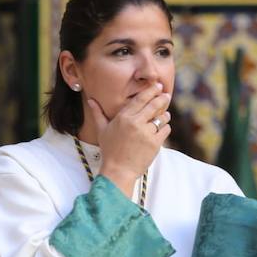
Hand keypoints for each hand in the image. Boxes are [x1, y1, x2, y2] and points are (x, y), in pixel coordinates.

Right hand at [89, 82, 170, 196]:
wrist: (118, 170)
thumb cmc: (109, 150)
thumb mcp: (102, 130)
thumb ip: (98, 113)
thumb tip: (90, 100)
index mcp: (123, 118)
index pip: (140, 99)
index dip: (150, 91)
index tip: (157, 86)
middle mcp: (135, 123)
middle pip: (153, 105)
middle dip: (162, 98)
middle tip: (166, 95)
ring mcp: (146, 133)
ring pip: (161, 118)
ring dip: (164, 116)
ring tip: (164, 116)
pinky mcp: (155, 143)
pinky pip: (165, 130)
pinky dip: (164, 129)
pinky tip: (160, 129)